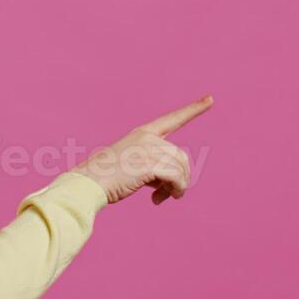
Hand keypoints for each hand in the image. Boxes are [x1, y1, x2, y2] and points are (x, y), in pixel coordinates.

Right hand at [71, 94, 213, 205]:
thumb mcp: (130, 166)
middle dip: (179, 177)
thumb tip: (172, 184)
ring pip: (180, 169)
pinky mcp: (150, 164)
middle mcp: (148, 137)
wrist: (87, 183)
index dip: (193, 109)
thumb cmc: (105, 178)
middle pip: (181, 156)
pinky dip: (175, 191)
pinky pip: (177, 178)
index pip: (172, 119)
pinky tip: (158, 200)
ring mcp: (149, 149)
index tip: (211, 98)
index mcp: (142, 133)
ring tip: (162, 198)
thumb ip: (152, 167)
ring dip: (177, 187)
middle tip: (168, 195)